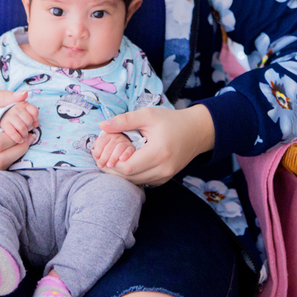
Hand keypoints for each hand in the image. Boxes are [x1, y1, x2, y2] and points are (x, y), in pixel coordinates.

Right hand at [0, 101, 39, 143]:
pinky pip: (13, 133)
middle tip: (27, 130)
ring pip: (22, 127)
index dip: (35, 119)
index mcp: (24, 105)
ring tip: (24, 137)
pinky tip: (20, 140)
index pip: (34, 111)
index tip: (33, 122)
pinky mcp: (4, 124)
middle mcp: (16, 108)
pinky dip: (18, 138)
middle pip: (29, 121)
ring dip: (25, 135)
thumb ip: (34, 117)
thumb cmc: (19, 117)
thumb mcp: (27, 113)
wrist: (3, 117)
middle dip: (30, 128)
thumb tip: (36, 124)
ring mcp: (10, 115)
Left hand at [92, 132, 134, 168]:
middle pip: (109, 147)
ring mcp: (124, 141)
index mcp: (107, 135)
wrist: (122, 145)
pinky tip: (122, 159)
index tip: (96, 158)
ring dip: (113, 157)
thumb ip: (97, 150)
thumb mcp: (102, 147)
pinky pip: (129, 150)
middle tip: (101, 165)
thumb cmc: (109, 149)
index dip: (97, 151)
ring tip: (110, 165)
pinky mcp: (131, 147)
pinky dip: (125, 154)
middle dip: (104, 157)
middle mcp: (116, 136)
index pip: (101, 142)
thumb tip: (93, 153)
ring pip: (119, 148)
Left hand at [97, 105, 214, 185]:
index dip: (111, 162)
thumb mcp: (147, 115)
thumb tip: (102, 126)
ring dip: (120, 173)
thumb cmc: (171, 121)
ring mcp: (165, 176)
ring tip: (111, 159)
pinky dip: (132, 174)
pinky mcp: (164, 179)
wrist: (196, 131)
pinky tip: (125, 162)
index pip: (127, 167)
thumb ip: (124, 121)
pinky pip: (142, 181)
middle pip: (129, 177)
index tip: (101, 152)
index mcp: (158, 153)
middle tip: (100, 157)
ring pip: (134, 182)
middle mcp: (163, 169)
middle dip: (112, 168)